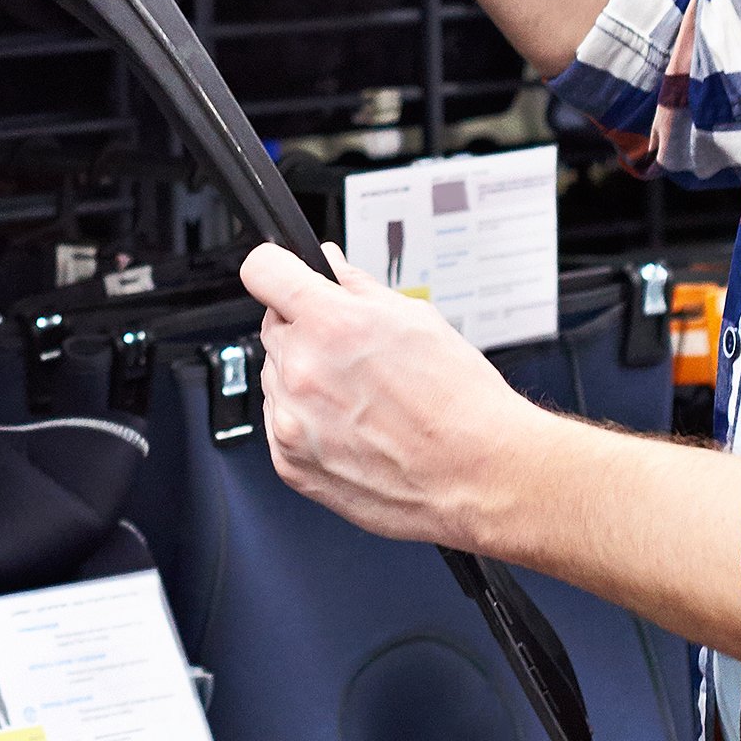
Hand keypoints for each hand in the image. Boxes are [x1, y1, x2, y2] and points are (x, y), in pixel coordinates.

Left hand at [237, 240, 537, 549]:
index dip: (278, 269)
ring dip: (305, 378)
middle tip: (353, 353)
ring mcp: (291, 421)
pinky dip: (306, 421)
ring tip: (361, 398)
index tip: (286, 277)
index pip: (262, 270)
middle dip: (306, 329)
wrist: (477, 475)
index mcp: (330, 324)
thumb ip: (357, 287)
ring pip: (276, 376)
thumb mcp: (417, 319)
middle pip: (273, 326)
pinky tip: (352, 427)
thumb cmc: (459, 402)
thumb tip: (329, 266)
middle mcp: (301, 370)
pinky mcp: (290, 463)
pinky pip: (281, 423)